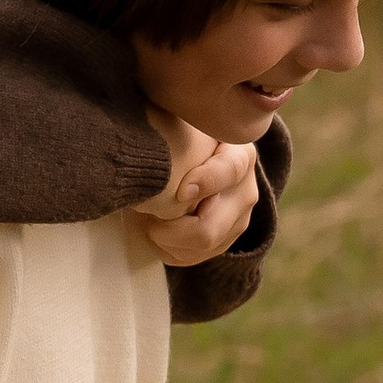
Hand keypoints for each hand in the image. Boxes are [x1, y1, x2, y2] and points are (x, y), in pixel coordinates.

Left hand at [130, 110, 259, 266]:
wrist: (206, 154)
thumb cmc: (187, 136)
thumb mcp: (184, 125)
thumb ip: (170, 125)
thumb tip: (137, 133)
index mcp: (238, 154)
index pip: (229, 171)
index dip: (206, 182)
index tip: (180, 191)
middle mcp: (245, 189)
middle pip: (211, 226)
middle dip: (171, 229)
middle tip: (146, 215)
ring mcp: (239, 218)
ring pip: (203, 246)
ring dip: (167, 241)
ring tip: (147, 223)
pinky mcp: (228, 238)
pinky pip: (197, 258)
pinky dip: (171, 251)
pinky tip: (156, 234)